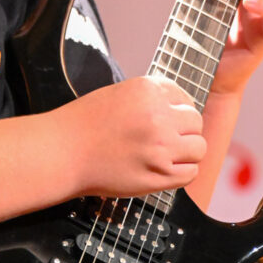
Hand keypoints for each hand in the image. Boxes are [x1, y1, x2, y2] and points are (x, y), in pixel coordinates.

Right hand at [62, 76, 205, 197]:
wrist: (63, 152)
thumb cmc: (84, 124)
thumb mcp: (119, 94)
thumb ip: (150, 99)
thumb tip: (178, 110)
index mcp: (148, 89)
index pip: (184, 96)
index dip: (177, 110)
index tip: (167, 119)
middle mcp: (159, 114)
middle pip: (195, 121)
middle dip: (183, 130)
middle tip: (165, 139)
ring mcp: (161, 145)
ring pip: (199, 147)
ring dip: (186, 152)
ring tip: (165, 155)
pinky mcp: (159, 174)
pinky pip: (191, 173)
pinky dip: (181, 173)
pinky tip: (163, 170)